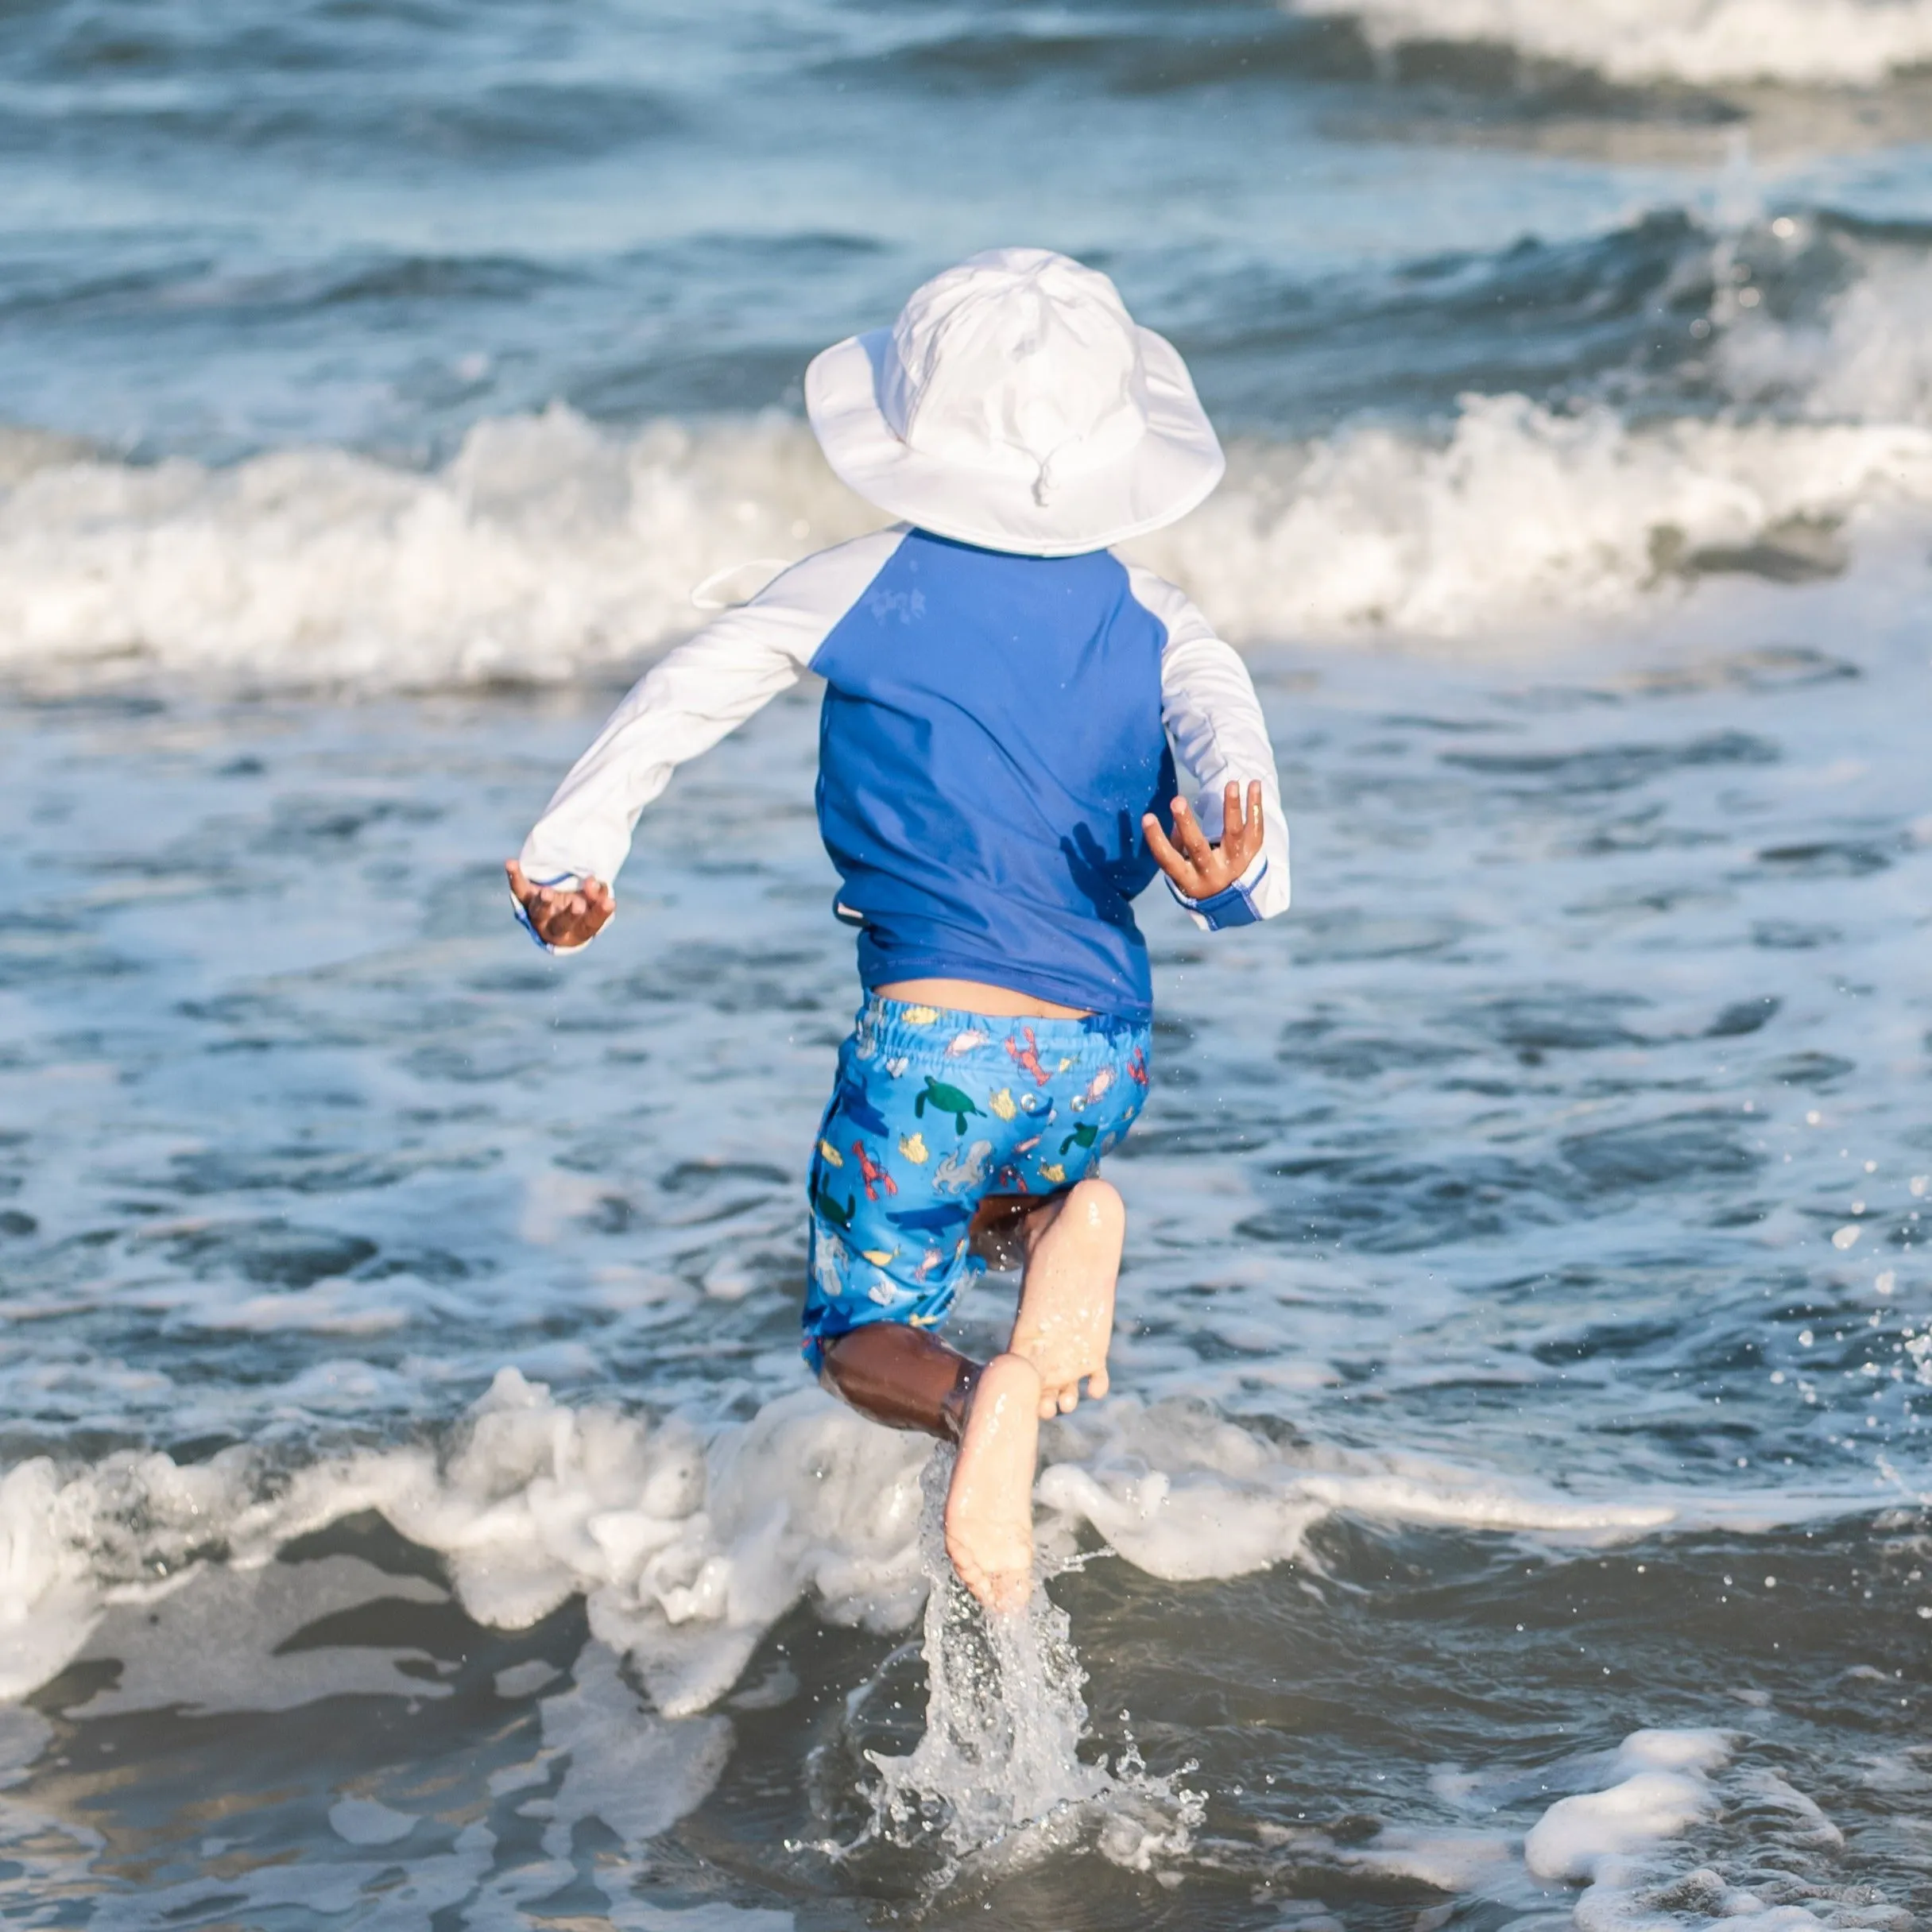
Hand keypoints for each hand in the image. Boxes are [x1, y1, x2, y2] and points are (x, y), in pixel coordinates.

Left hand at [505, 859, 613, 948]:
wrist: (556, 910)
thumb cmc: (582, 907)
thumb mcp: (594, 903)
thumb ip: (597, 895)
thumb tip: (593, 881)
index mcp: (576, 932)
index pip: (589, 926)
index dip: (599, 914)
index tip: (610, 902)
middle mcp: (554, 928)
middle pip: (560, 925)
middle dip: (569, 915)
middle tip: (578, 904)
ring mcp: (538, 915)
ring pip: (538, 911)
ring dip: (543, 902)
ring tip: (547, 893)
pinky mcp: (525, 900)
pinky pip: (519, 889)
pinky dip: (515, 876)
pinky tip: (511, 863)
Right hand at [1142, 780, 1264, 900]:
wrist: (1236, 901)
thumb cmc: (1199, 878)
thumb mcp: (1182, 872)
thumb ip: (1177, 849)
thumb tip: (1178, 825)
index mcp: (1190, 880)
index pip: (1169, 861)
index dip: (1156, 840)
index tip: (1147, 817)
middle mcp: (1213, 874)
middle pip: (1198, 848)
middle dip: (1186, 823)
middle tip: (1177, 800)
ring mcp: (1235, 863)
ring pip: (1233, 835)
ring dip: (1232, 808)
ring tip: (1231, 784)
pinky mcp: (1252, 853)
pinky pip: (1256, 829)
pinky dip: (1256, 806)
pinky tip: (1254, 785)